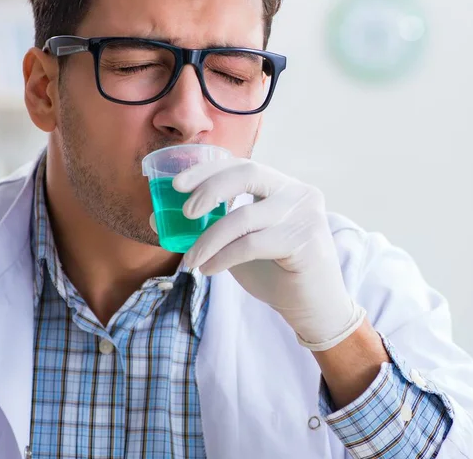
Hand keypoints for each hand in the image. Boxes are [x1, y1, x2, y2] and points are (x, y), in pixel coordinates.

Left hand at [168, 157, 365, 350]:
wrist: (313, 307)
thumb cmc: (275, 271)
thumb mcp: (236, 244)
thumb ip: (208, 228)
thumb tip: (159, 219)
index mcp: (281, 185)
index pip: (242, 164)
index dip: (207, 169)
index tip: (176, 183)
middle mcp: (297, 191)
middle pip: (248, 173)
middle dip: (210, 188)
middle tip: (185, 212)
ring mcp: (304, 214)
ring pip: (244, 216)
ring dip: (209, 239)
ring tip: (190, 260)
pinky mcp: (305, 241)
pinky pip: (252, 244)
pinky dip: (224, 257)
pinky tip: (209, 269)